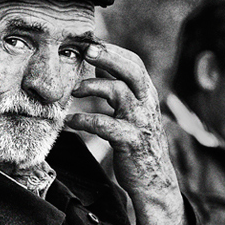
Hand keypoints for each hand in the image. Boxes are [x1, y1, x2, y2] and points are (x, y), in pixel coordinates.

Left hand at [65, 42, 186, 224]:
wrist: (155, 182)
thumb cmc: (138, 144)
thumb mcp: (132, 113)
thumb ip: (118, 89)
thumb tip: (96, 65)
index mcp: (146, 95)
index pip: (134, 63)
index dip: (113, 50)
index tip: (90, 42)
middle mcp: (146, 105)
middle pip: (132, 70)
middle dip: (109, 57)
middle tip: (87, 50)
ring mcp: (139, 122)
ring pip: (120, 93)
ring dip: (93, 87)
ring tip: (74, 90)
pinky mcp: (130, 142)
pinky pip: (105, 125)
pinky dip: (85, 121)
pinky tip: (70, 122)